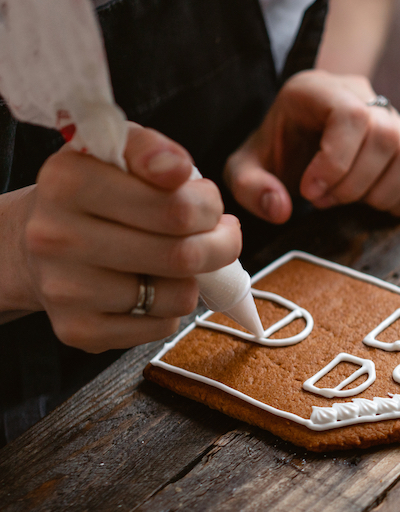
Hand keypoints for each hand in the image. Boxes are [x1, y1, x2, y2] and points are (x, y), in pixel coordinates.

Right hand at [0, 124, 241, 351]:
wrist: (35, 245)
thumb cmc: (96, 195)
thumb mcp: (117, 154)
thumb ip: (153, 150)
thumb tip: (176, 168)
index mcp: (68, 182)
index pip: (176, 206)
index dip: (209, 206)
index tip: (207, 203)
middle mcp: (57, 236)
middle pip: (183, 255)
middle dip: (220, 245)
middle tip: (219, 234)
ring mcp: (66, 288)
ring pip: (178, 295)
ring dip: (193, 279)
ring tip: (175, 260)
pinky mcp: (78, 330)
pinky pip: (162, 327)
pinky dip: (170, 309)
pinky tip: (150, 288)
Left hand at [224, 70, 399, 222]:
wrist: (301, 140)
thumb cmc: (277, 152)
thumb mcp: (246, 167)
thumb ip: (250, 187)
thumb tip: (280, 209)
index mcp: (319, 90)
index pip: (351, 116)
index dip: (336, 161)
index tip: (309, 192)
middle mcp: (363, 97)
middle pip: (385, 136)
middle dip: (354, 183)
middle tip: (322, 200)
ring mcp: (394, 121)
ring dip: (380, 192)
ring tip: (347, 200)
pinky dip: (399, 200)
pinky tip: (368, 203)